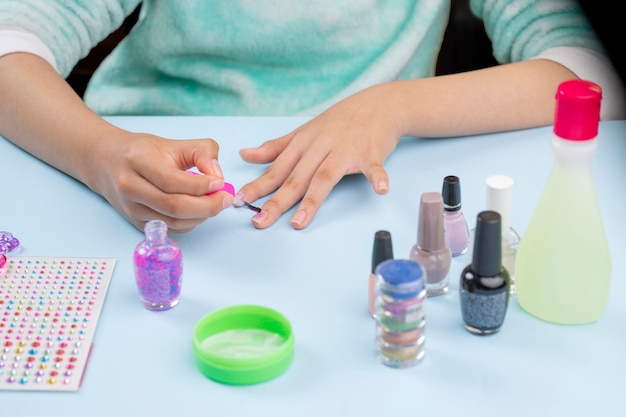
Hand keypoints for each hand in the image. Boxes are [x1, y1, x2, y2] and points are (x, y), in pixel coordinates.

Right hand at [89, 130, 232, 232]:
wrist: (107, 163)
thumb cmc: (143, 152)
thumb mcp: (174, 143)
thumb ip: (202, 152)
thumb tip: (217, 176)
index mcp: (138, 161)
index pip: (172, 181)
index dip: (200, 186)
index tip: (220, 183)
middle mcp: (130, 187)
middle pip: (174, 207)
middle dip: (207, 206)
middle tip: (225, 199)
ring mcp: (132, 208)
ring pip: (174, 222)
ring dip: (201, 216)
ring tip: (214, 203)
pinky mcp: (137, 223)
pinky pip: (171, 229)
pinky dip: (190, 222)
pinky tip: (198, 210)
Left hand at [238, 83, 401, 228]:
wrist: (377, 104)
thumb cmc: (339, 122)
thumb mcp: (304, 132)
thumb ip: (276, 148)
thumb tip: (245, 155)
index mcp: (303, 144)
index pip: (278, 169)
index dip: (259, 186)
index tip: (241, 202)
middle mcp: (320, 147)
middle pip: (297, 178)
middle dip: (278, 201)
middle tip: (261, 221)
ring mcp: (345, 150)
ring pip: (326, 176)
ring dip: (313, 199)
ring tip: (300, 221)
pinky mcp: (371, 152)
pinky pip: (374, 167)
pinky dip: (377, 177)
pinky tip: (380, 189)